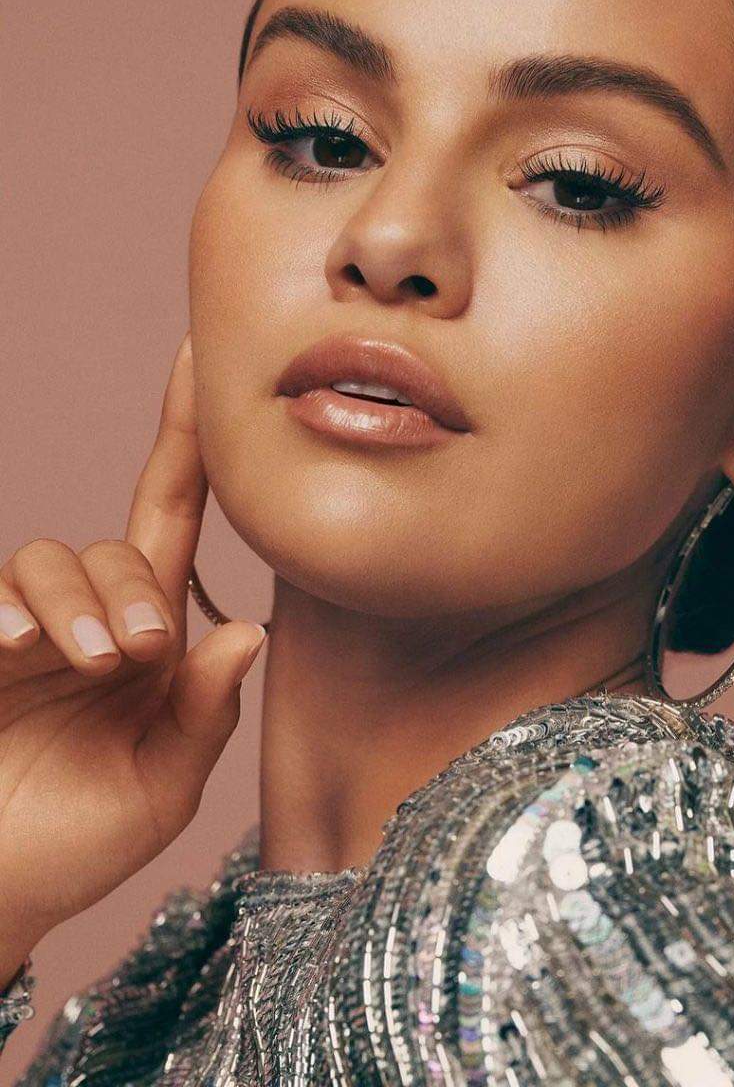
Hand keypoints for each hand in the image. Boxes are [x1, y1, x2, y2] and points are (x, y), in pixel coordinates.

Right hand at [0, 333, 265, 953]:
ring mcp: (28, 631)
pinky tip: (16, 648)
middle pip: (118, 546)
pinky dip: (7, 610)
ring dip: (75, 598)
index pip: (175, 518)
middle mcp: (91, 617)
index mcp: (150, 637)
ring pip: (51, 557)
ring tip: (84, 660)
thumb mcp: (165, 786)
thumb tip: (248, 629)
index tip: (200, 355)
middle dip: (131, 588)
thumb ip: (204, 713)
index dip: (186, 438)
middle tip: (135, 654)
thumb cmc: (84, 841)